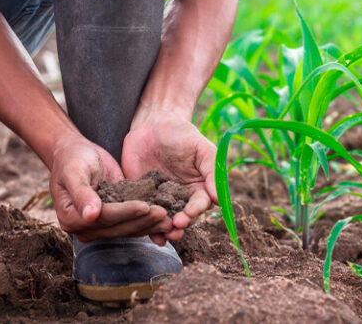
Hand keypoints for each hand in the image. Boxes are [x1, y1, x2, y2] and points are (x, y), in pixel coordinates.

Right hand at [49, 133, 172, 241]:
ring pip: (128, 229)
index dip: (125, 212)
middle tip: (164, 213)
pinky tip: (166, 218)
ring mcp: (101, 226)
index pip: (104, 218)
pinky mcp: (114, 220)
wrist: (76, 153)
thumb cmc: (73, 158)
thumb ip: (81, 192)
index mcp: (71, 218)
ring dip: (149, 224)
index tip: (145, 206)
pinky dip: (149, 222)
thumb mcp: (74, 171)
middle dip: (142, 221)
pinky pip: (133, 224)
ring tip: (169, 218)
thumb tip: (90, 216)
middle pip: (118, 227)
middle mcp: (86, 228)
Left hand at [122, 106, 217, 241]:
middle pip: (185, 217)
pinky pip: (146, 215)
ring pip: (166, 220)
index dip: (196, 210)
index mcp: (199, 187)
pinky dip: (147, 226)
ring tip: (163, 236)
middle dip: (181, 224)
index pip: (201, 203)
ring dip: (166, 230)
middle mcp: (182, 197)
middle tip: (175, 226)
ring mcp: (162, 200)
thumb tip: (218, 197)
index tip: (189, 214)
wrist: (151, 125)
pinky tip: (148, 235)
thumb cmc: (181, 134)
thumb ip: (212, 170)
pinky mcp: (143, 199)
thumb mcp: (201, 148)